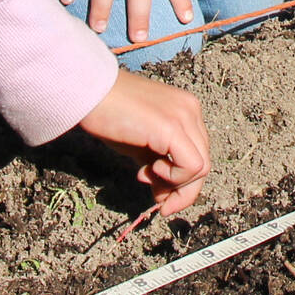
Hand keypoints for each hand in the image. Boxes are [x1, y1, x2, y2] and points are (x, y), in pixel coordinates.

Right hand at [77, 69, 211, 216]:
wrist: (90, 93)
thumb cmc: (109, 114)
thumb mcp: (140, 145)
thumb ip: (157, 165)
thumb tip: (165, 197)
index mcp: (186, 110)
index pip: (198, 153)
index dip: (181, 180)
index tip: (159, 192)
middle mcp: (191, 111)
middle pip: (203, 162)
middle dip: (182, 189)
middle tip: (160, 201)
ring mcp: (185, 117)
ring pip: (202, 167)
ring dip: (176, 185)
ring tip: (146, 176)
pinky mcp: (173, 128)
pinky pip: (192, 166)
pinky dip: (174, 178)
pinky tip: (150, 170)